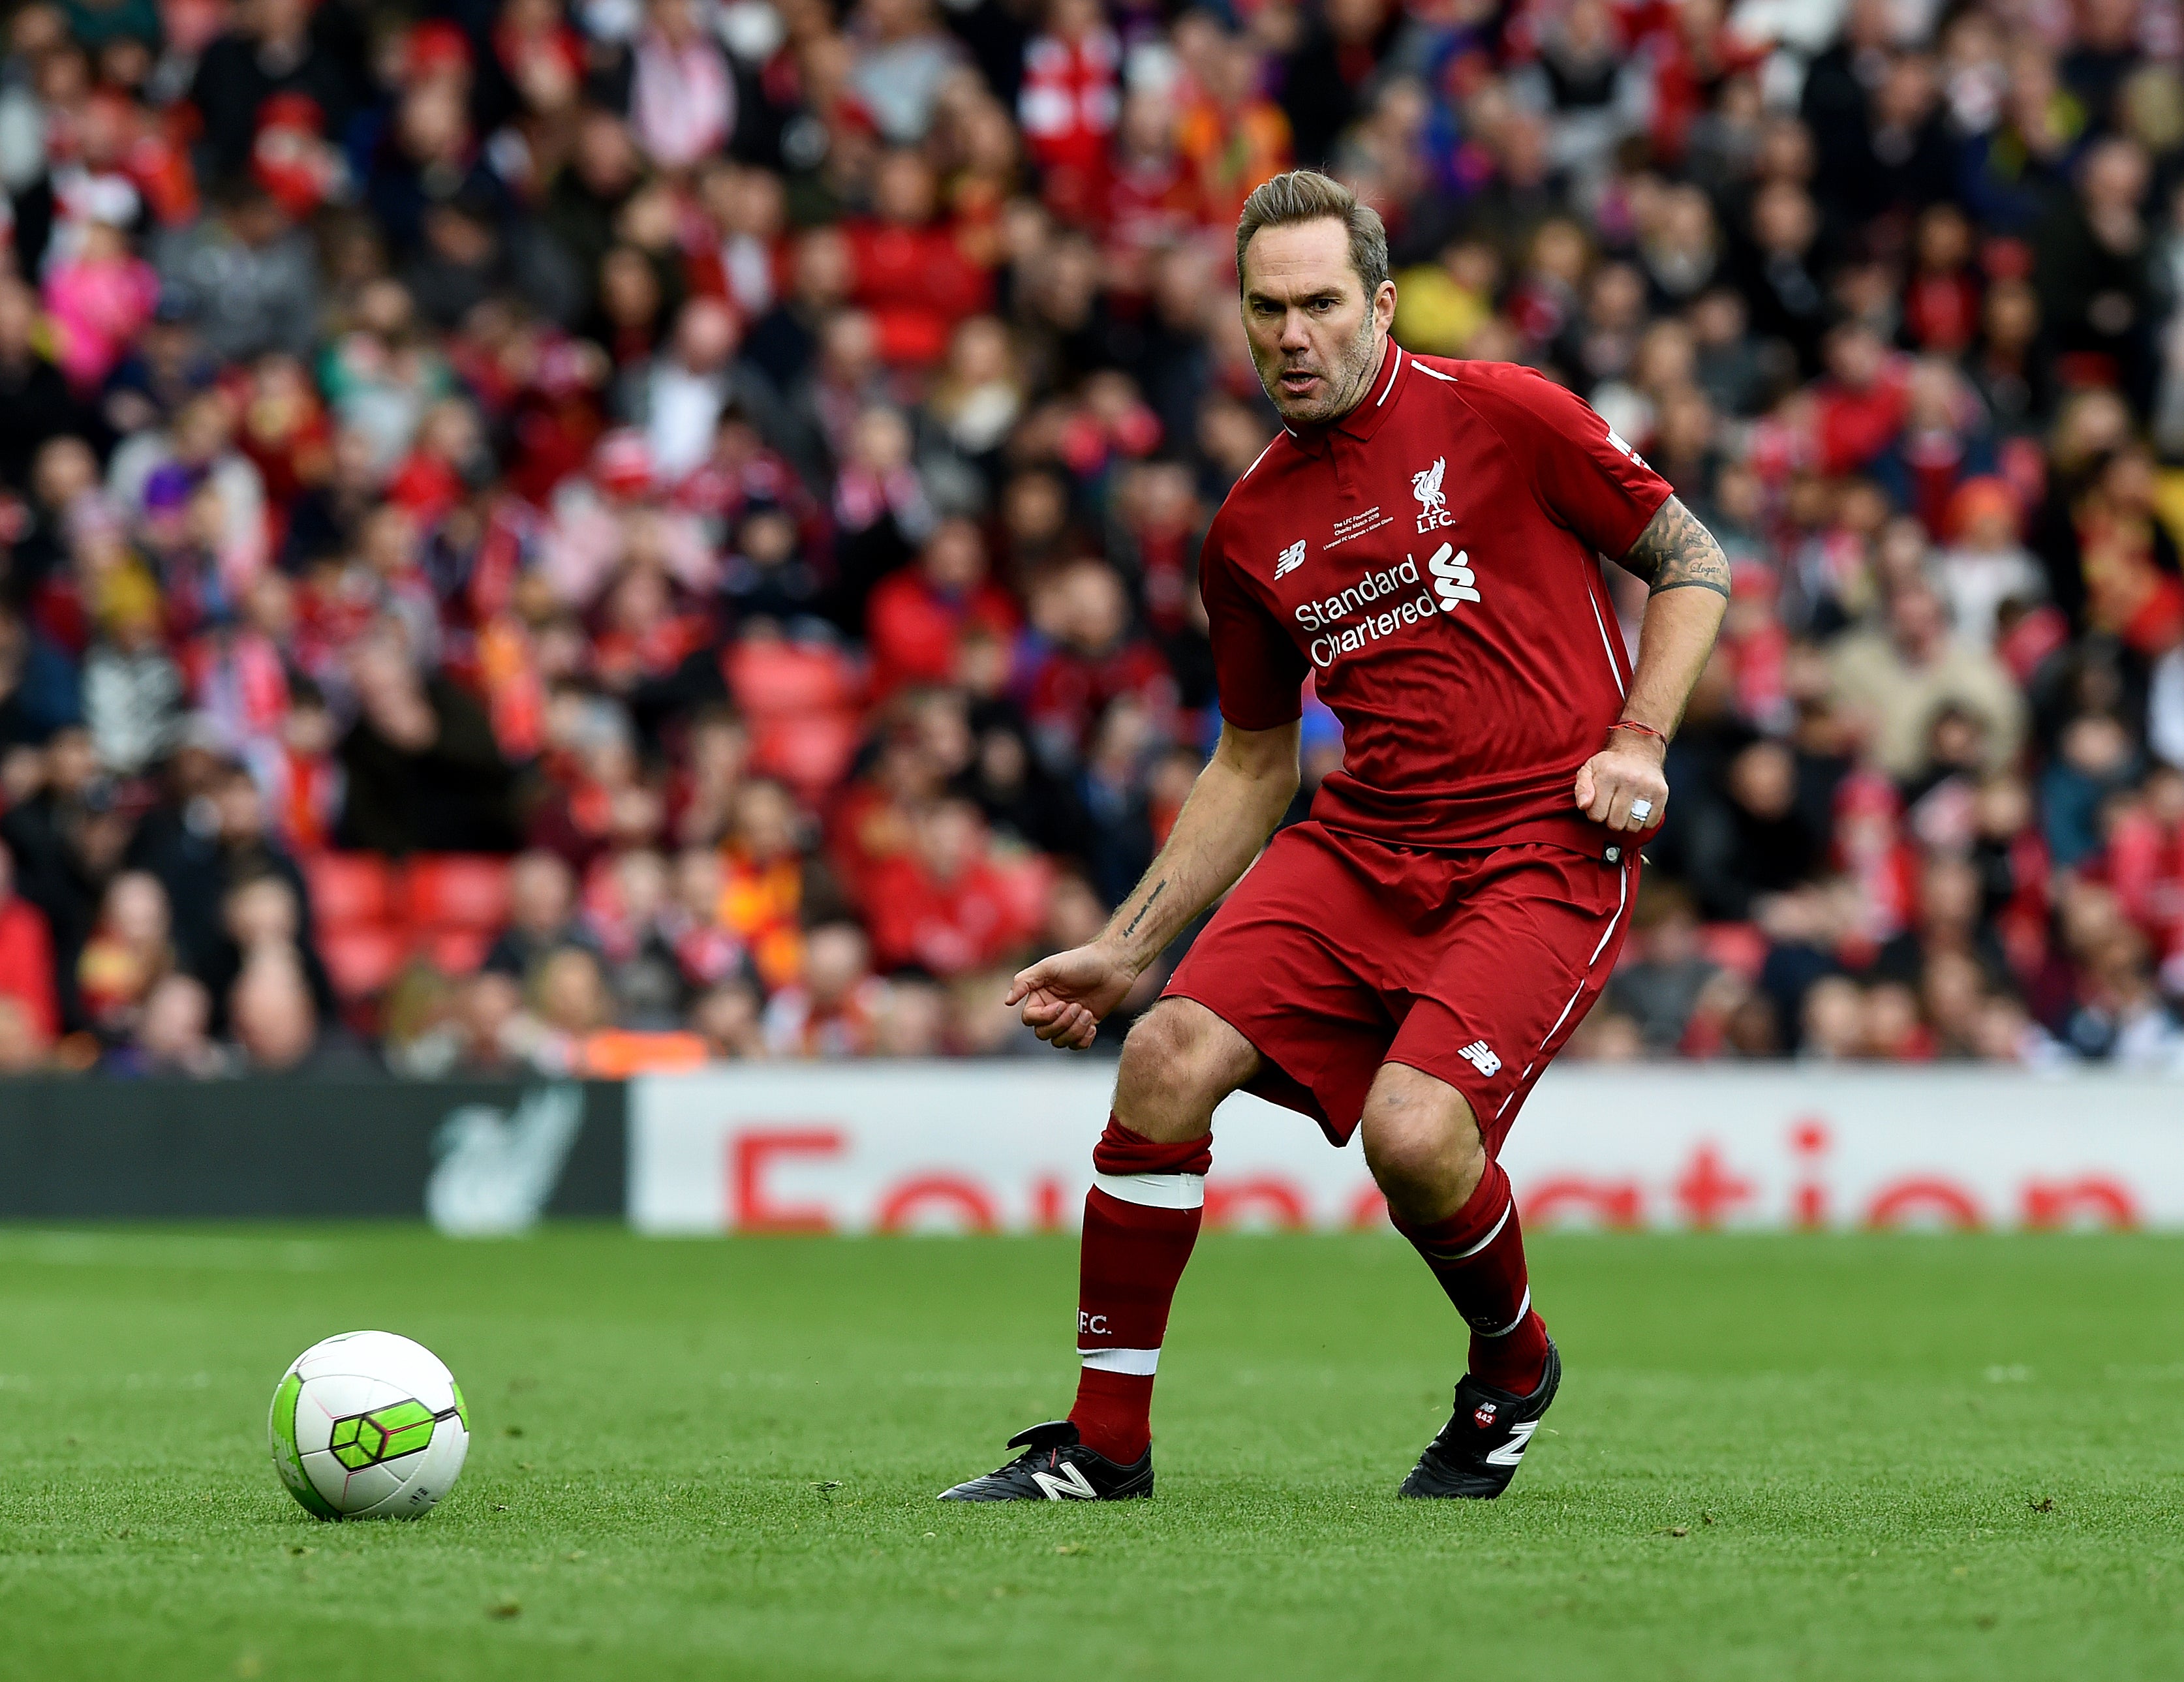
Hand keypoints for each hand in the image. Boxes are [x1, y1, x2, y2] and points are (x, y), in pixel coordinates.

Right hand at [1004, 941, 1137, 1050]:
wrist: (1114, 965)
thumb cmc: (1082, 962)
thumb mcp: (1050, 967)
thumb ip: (1025, 981)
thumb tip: (1006, 1002)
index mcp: (1040, 996)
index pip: (1029, 1019)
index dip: (1045, 1017)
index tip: (1062, 1004)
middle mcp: (1051, 1009)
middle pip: (1043, 1034)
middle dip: (1062, 1024)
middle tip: (1078, 1007)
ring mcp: (1069, 1019)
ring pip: (1060, 1042)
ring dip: (1074, 1031)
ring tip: (1087, 1013)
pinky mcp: (1085, 1025)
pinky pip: (1077, 1046)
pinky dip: (1084, 1039)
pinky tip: (1092, 1025)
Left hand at [1573, 739, 1667, 832]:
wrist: (1639, 749)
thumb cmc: (1611, 763)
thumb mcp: (1589, 769)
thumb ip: (1582, 788)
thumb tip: (1583, 805)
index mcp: (1608, 775)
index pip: (1596, 815)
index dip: (1595, 813)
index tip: (1600, 804)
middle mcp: (1629, 780)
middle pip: (1615, 824)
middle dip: (1611, 819)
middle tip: (1612, 806)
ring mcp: (1648, 787)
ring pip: (1633, 826)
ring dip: (1627, 822)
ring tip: (1625, 808)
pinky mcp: (1662, 793)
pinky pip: (1650, 823)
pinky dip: (1643, 821)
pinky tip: (1638, 809)